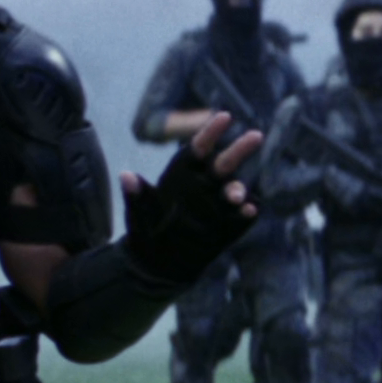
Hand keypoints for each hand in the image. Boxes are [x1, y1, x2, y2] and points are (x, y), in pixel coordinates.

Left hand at [118, 111, 262, 281]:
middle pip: (225, 162)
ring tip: (235, 196)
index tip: (224, 116)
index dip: (210, 132)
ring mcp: (219, 206)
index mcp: (183, 174)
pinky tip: (249, 211)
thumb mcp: (137, 215)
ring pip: (235, 190)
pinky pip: (241, 218)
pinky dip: (246, 214)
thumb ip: (136, 196)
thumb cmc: (145, 232)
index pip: (198, 148)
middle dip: (240, 149)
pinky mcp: (228, 227)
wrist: (158, 265)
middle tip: (255, 136)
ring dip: (238, 189)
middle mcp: (205, 185)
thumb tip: (126, 176)